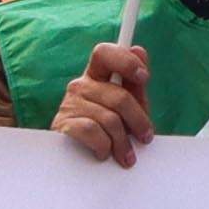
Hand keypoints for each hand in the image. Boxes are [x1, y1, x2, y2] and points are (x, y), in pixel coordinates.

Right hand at [54, 40, 155, 168]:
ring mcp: (69, 103)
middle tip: (145, 137)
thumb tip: (139, 50)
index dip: (125, 61)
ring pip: (110, 119)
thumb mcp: (126, 108)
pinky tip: (103, 153)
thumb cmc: (106, 130)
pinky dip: (104, 146)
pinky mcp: (63, 124)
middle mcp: (80, 85)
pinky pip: (93, 131)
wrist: (76, 159)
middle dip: (138, 120)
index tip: (144, 76)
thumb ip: (134, 83)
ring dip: (123, 142)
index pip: (104, 53)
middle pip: (119, 96)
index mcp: (96, 76)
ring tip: (125, 155)